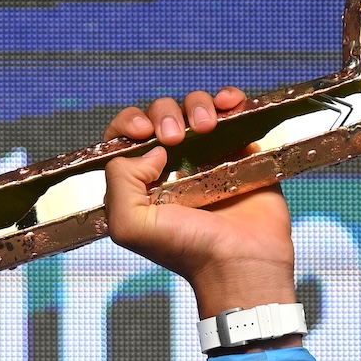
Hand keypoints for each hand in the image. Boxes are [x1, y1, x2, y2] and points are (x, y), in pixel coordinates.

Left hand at [100, 89, 295, 319]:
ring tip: (206, 127)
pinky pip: (231, 111)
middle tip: (176, 137)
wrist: (241, 262)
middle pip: (159, 116)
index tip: (143, 132)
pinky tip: (228, 105)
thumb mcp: (128, 225)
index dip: (128, 125)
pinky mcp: (241, 151)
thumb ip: (118, 182)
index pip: (124, 138)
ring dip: (197, 105)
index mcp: (142, 182)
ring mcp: (208, 157)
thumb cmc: (186, 250)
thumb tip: (149, 150)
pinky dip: (228, 98)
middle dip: (164, 114)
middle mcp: (173, 167)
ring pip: (193, 109)